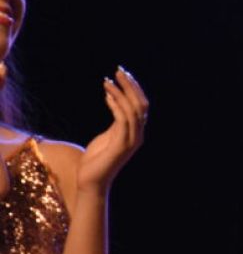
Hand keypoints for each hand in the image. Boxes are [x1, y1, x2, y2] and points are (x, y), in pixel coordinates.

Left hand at [77, 67, 147, 193]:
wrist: (90, 182)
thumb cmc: (95, 160)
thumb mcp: (107, 136)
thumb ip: (115, 122)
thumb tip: (115, 101)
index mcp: (136, 132)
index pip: (142, 105)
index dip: (134, 89)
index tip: (122, 75)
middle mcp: (138, 135)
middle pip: (141, 104)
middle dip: (130, 86)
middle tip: (119, 71)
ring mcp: (132, 140)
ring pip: (133, 110)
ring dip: (121, 93)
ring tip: (108, 81)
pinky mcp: (121, 145)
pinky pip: (122, 120)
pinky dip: (116, 106)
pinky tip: (107, 97)